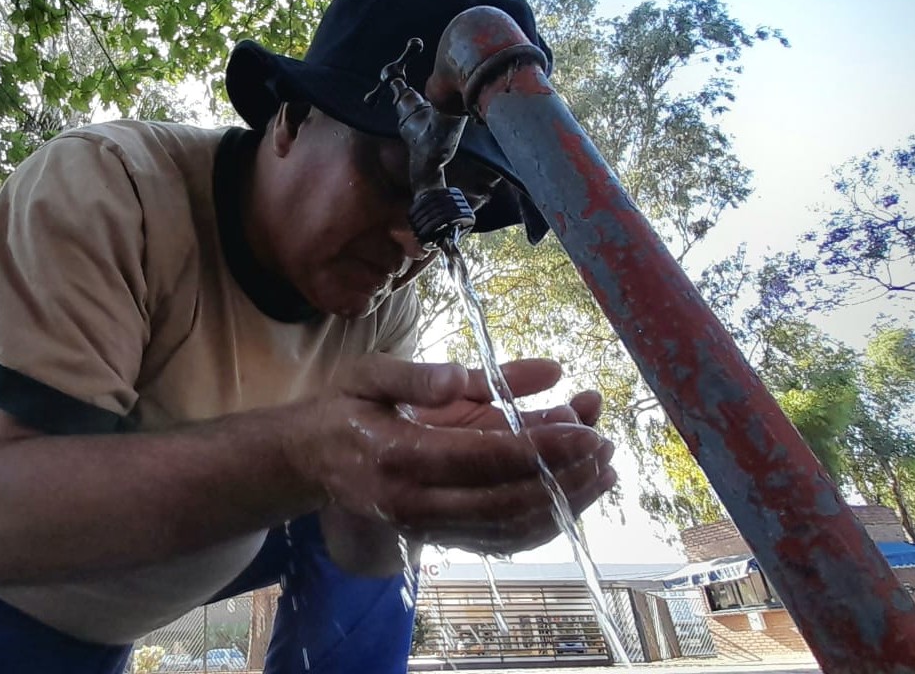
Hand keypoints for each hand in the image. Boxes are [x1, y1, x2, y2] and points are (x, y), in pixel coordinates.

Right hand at [286, 354, 616, 557]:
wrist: (307, 461)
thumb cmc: (341, 409)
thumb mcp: (368, 375)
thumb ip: (419, 376)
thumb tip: (464, 378)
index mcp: (399, 457)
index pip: (485, 459)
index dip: (543, 447)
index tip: (587, 429)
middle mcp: (415, 503)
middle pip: (507, 503)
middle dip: (565, 479)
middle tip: (607, 448)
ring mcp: (426, 527)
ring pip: (509, 529)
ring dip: (563, 506)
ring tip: (605, 473)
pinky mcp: (438, 536)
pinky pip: (499, 540)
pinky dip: (543, 523)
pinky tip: (574, 497)